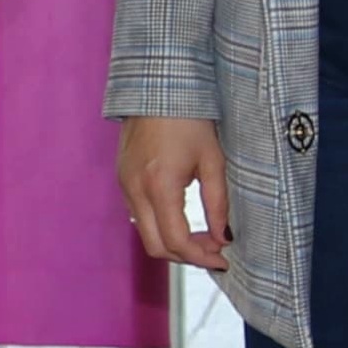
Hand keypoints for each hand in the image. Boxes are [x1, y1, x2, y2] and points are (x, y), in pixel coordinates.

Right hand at [117, 115, 232, 271]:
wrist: (157, 88)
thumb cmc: (189, 118)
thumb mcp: (213, 161)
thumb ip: (218, 203)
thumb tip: (224, 237)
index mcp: (159, 186)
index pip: (176, 240)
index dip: (201, 257)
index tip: (223, 259)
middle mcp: (135, 190)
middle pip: (156, 246)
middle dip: (187, 256)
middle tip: (214, 251)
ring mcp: (124, 185)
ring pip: (146, 233)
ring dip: (173, 243)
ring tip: (203, 236)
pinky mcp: (123, 180)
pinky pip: (140, 216)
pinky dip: (161, 227)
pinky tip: (182, 219)